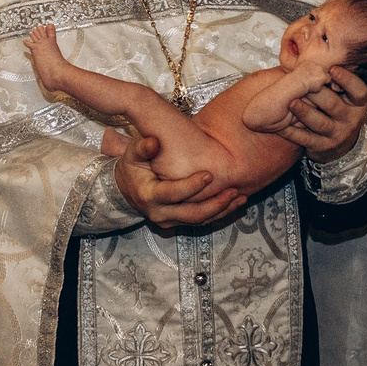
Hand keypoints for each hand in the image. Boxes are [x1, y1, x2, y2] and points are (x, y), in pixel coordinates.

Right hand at [115, 136, 245, 231]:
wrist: (127, 188)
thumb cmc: (133, 167)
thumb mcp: (133, 153)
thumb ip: (142, 147)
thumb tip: (153, 142)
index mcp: (149, 195)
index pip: (172, 194)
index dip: (191, 186)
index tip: (209, 175)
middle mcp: (159, 213)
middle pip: (191, 214)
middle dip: (215, 204)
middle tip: (234, 191)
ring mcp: (169, 221)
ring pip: (199, 221)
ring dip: (221, 210)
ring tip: (239, 197)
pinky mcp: (178, 223)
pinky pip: (201, 222)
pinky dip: (219, 213)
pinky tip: (234, 203)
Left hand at [276, 66, 366, 157]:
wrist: (337, 144)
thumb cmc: (336, 111)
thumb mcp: (344, 97)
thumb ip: (334, 81)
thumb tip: (320, 59)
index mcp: (357, 103)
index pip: (358, 90)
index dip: (347, 80)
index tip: (332, 69)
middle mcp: (351, 119)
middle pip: (332, 104)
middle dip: (316, 93)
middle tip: (303, 83)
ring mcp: (337, 135)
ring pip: (319, 122)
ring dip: (304, 112)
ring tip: (291, 103)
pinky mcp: (323, 147)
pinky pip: (306, 138)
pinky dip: (292, 132)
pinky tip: (281, 125)